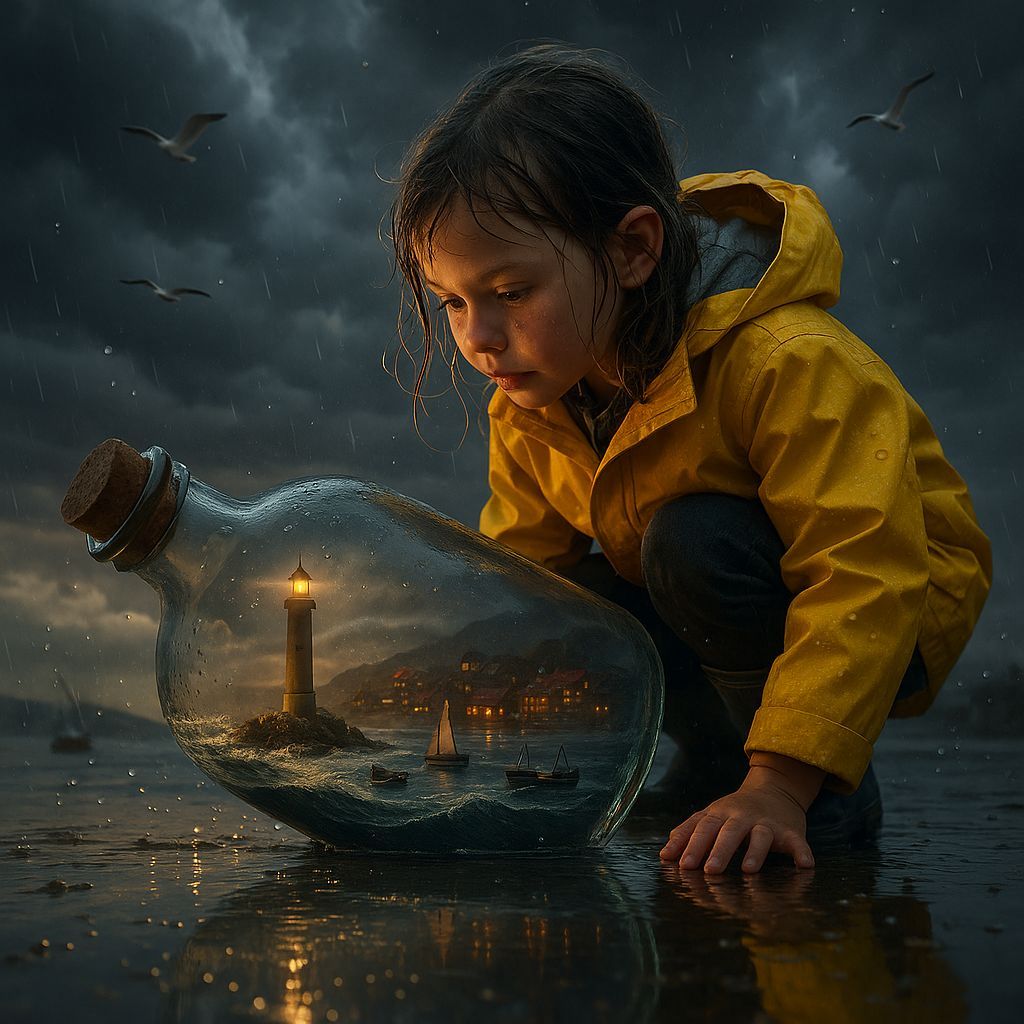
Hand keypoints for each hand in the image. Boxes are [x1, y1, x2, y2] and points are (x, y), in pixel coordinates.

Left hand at [659, 755, 820, 873]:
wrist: (774, 790)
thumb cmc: (734, 811)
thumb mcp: (710, 816)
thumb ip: (687, 833)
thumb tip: (664, 855)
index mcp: (720, 813)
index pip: (703, 827)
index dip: (692, 845)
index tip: (682, 864)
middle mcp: (742, 816)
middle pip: (729, 831)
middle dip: (719, 850)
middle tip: (709, 871)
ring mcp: (767, 822)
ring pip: (761, 835)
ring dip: (755, 852)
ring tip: (748, 870)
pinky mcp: (790, 831)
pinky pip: (797, 841)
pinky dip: (801, 852)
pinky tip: (804, 865)